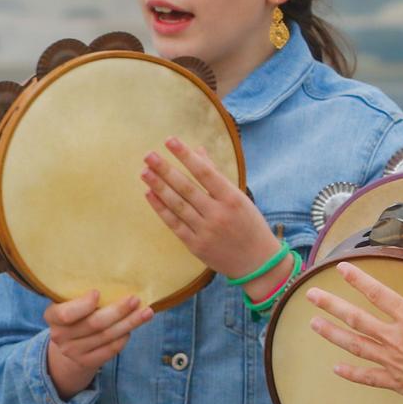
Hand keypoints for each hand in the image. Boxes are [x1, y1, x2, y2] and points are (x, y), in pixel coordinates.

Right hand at [44, 290, 154, 398]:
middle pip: (94, 324)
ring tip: (146, 312)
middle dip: (118, 311)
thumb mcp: (69, 301)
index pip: (65, 313)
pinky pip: (110, 350)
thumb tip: (113, 277)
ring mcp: (72, 352)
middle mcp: (59, 336)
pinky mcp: (86, 362)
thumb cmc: (75, 312)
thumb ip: (81, 293)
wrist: (69, 342)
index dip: (82, 305)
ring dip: (129, 323)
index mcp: (52, 316)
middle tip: (135, 299)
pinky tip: (132, 328)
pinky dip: (123, 338)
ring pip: (106, 336)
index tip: (98, 292)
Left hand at [142, 139, 280, 281]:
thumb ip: (216, 175)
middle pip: (186, 188)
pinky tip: (150, 194)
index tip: (170, 141)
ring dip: (159, 187)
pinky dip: (161, 208)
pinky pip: (174, 223)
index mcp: (232, 198)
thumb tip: (197, 151)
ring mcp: (206, 230)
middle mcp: (218, 213)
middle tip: (148, 155)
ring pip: (177, 205)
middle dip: (165, 170)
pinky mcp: (196, 245)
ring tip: (144, 172)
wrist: (257, 262)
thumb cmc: (249, 225)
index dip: (186, 155)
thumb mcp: (239, 197)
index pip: (204, 172)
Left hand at [303, 262, 402, 403]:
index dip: (359, 280)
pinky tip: (335, 368)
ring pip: (353, 344)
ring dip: (332, 334)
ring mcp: (390, 359)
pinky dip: (350, 373)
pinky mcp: (392, 380)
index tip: (341, 269)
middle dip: (332, 305)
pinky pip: (366, 376)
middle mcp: (394, 337)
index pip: (380, 294)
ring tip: (313, 324)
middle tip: (311, 296)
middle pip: (356, 318)